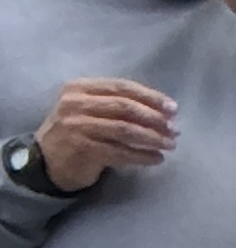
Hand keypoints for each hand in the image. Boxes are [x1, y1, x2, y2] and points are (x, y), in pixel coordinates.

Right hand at [32, 78, 175, 191]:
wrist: (47, 160)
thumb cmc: (77, 132)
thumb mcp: (89, 109)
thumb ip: (114, 103)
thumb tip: (161, 110)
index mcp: (79, 88)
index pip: (121, 87)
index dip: (150, 97)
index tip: (173, 108)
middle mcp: (75, 104)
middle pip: (125, 107)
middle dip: (155, 118)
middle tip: (175, 130)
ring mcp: (77, 126)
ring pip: (125, 129)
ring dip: (152, 138)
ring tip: (170, 145)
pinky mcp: (82, 148)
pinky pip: (120, 151)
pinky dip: (142, 155)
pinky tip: (157, 159)